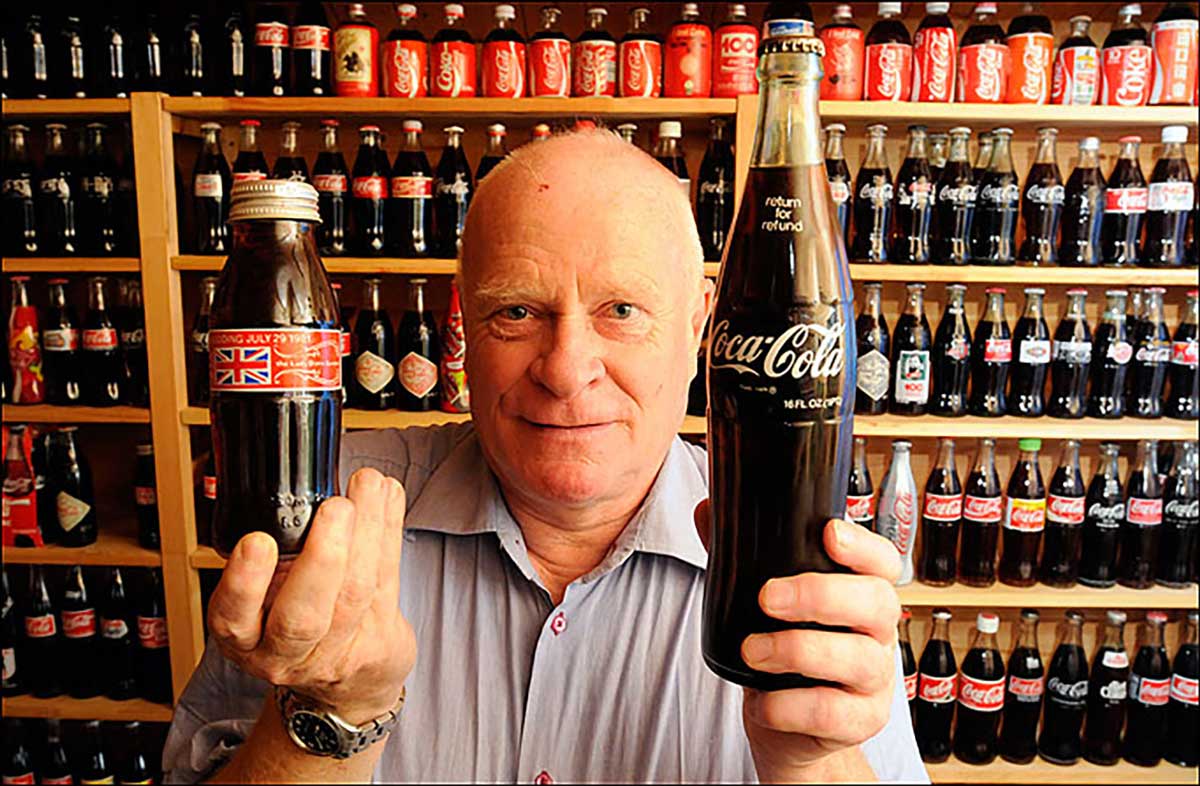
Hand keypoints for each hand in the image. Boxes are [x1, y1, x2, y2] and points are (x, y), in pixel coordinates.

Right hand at [208, 468, 416, 725]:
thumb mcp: (264, 599)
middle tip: (336, 507)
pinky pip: (387, 583)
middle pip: (302, 617)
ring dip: (368, 532)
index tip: (258, 541)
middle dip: (322, 558)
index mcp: (244, 637)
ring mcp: (335, 653)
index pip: (234, 617)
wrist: (346, 681)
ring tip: (369, 487)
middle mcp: (284, 653)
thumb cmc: (297, 619)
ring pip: (354, 595)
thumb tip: (290, 474)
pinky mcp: (377, 645)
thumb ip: (271, 551)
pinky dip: (389, 533)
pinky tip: (389, 497)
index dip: (245, 582)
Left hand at [694, 501, 900, 779]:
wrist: (790, 730)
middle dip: (819, 595)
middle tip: (765, 598)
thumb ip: (740, 557)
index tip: (829, 534)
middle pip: (877, 602)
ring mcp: (875, 680)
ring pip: (858, 658)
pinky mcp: (861, 722)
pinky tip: (762, 700)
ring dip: (797, 650)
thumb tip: (708, 511)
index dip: (863, 546)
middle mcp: (878, 633)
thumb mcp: (764, 605)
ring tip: (751, 650)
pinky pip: (832, 712)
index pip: (882, 562)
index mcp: (861, 594)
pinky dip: (789, 706)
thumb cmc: (784, 656)